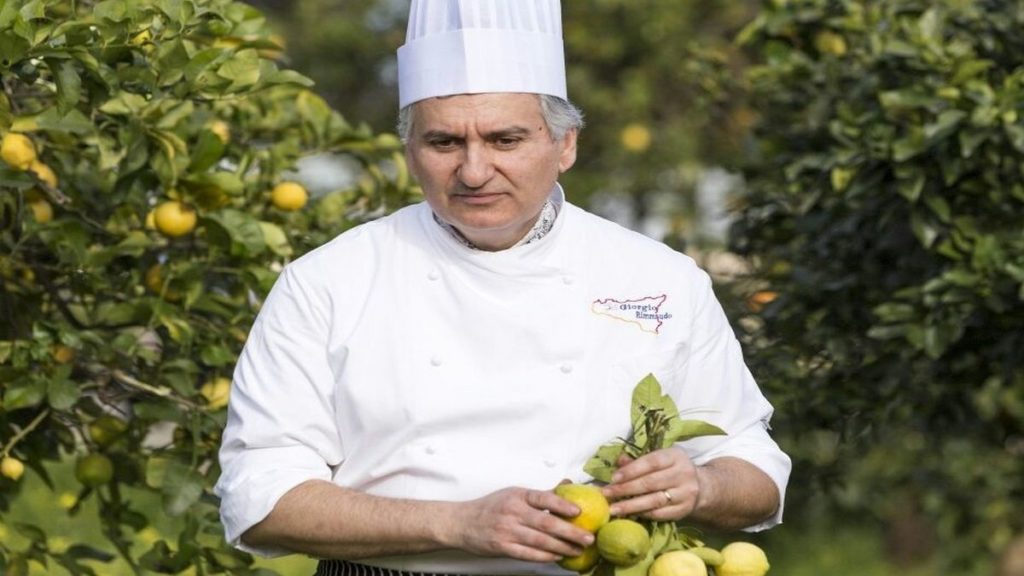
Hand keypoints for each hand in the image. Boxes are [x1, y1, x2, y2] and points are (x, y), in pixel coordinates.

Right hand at [449, 487, 594, 562]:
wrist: (462, 523)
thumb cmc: (491, 507)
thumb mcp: (514, 494)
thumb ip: (541, 494)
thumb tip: (568, 484)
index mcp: (517, 495)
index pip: (543, 498)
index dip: (562, 504)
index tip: (579, 511)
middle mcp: (513, 512)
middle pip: (546, 523)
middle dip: (570, 532)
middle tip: (588, 537)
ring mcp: (507, 531)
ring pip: (540, 541)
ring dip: (562, 547)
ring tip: (578, 549)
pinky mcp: (502, 547)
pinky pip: (528, 554)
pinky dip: (545, 556)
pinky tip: (558, 556)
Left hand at [600, 447, 700, 520]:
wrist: (700, 487)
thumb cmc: (671, 470)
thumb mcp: (659, 459)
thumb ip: (638, 461)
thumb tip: (618, 461)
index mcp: (675, 456)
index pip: (651, 462)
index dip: (631, 470)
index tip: (613, 478)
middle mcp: (683, 474)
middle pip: (650, 483)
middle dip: (626, 489)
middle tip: (607, 494)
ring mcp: (685, 494)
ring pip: (654, 500)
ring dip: (631, 505)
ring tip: (613, 509)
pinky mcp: (684, 510)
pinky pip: (659, 513)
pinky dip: (642, 514)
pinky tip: (629, 514)